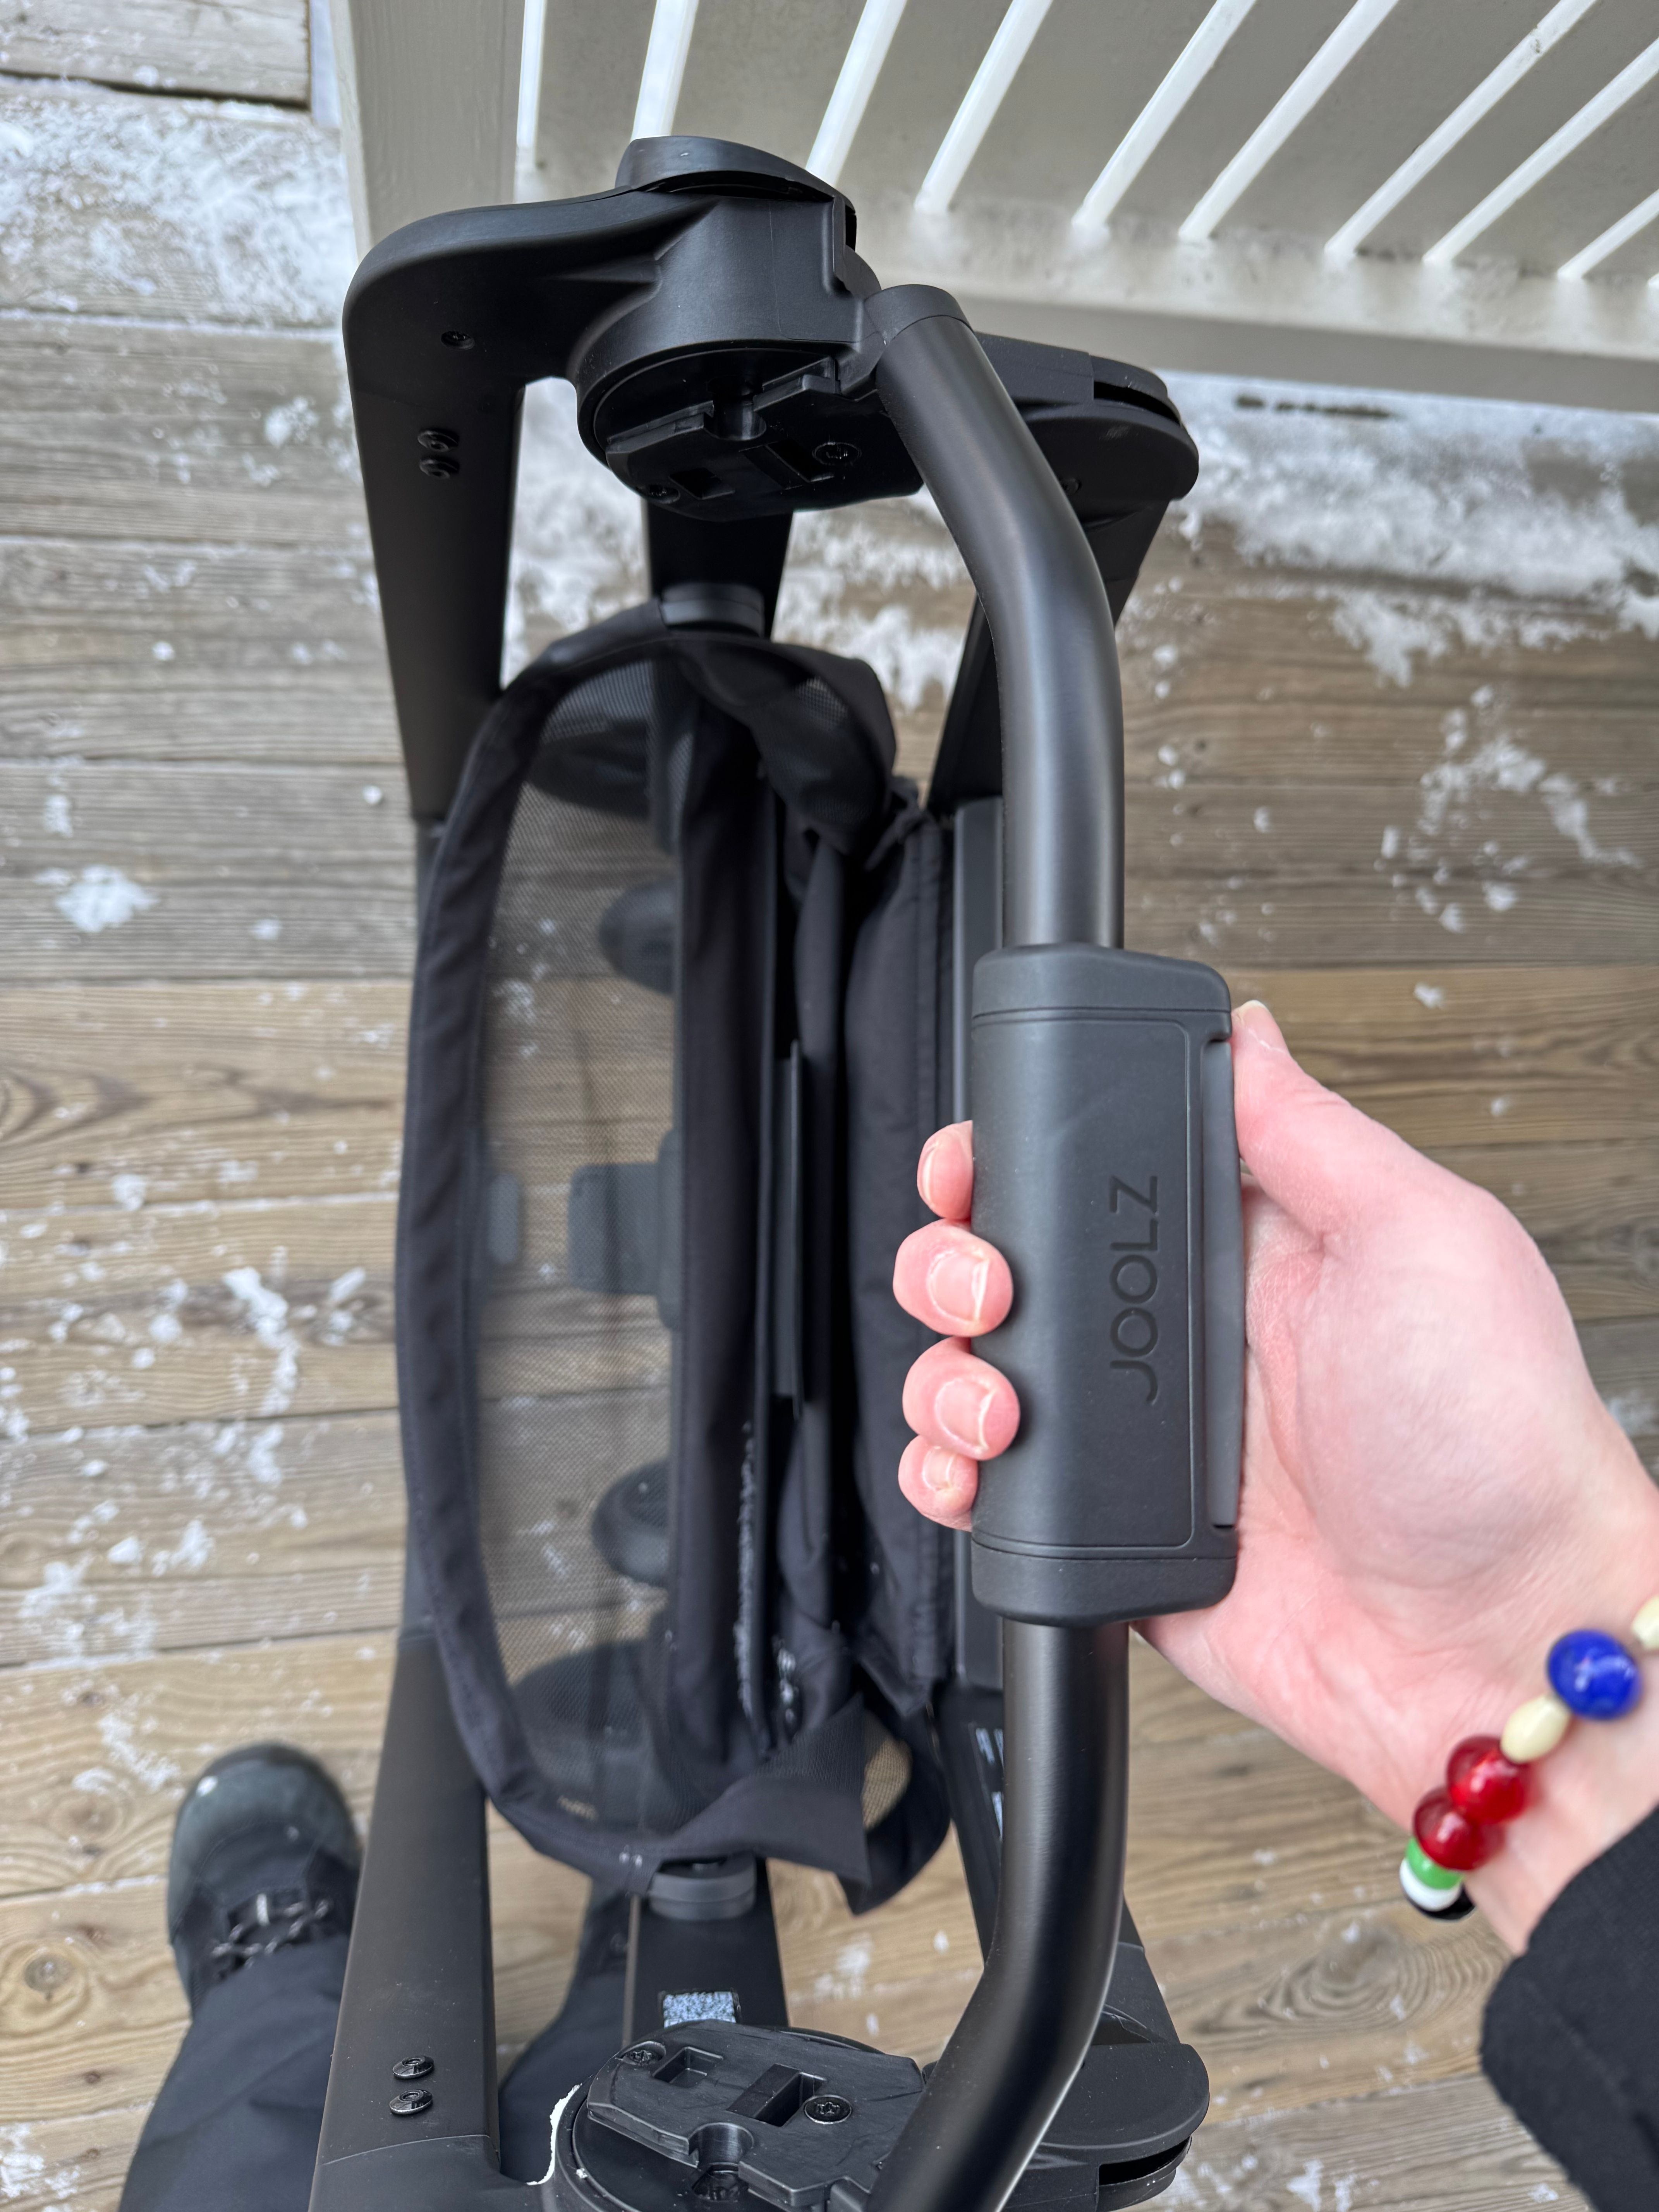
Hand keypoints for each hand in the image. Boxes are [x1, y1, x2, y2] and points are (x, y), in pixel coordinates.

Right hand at [893, 1002, 1658, 1946]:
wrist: (1491, 1642)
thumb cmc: (1497, 1444)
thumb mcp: (1428, 1238)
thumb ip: (1314, 1132)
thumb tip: (1248, 1033)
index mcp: (1247, 1248)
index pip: (1094, 1171)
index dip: (1014, 1159)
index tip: (979, 1167)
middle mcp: (1182, 1334)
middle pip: (1007, 1265)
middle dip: (954, 1262)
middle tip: (989, 1289)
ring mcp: (1143, 1438)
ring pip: (978, 1374)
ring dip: (946, 1375)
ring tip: (996, 1402)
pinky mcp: (1115, 1534)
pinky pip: (992, 1493)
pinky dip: (949, 1477)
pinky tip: (976, 1470)